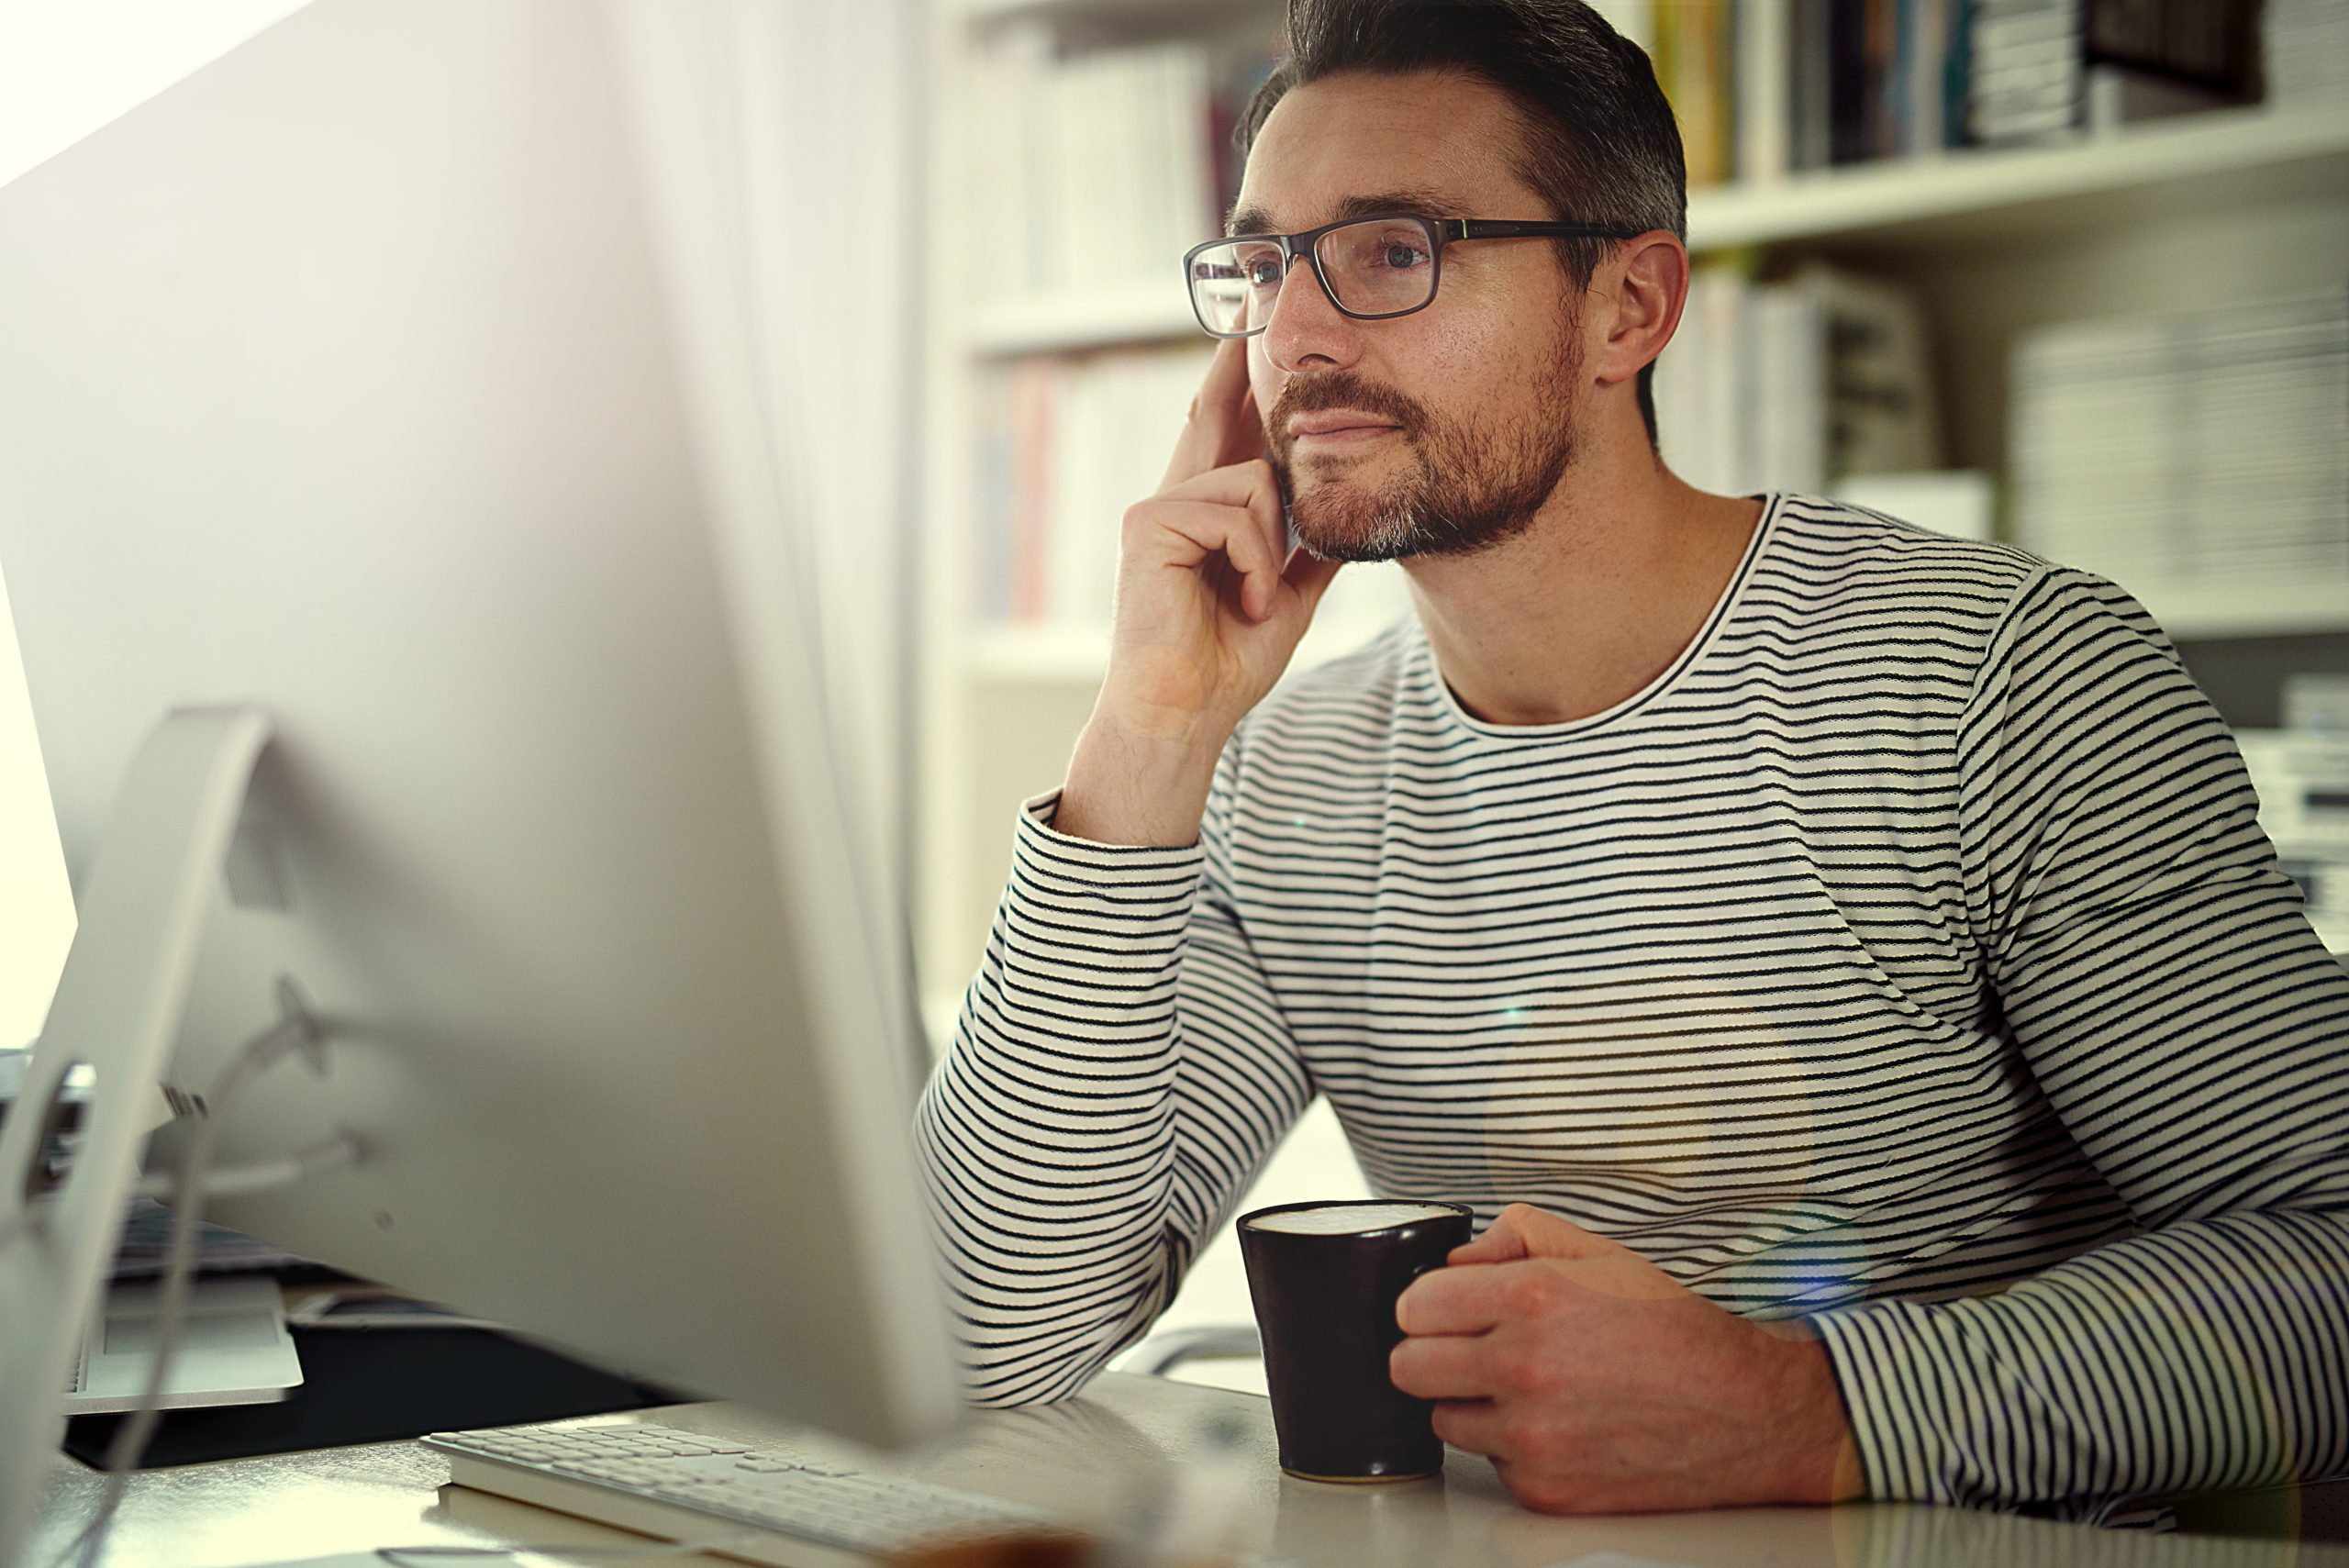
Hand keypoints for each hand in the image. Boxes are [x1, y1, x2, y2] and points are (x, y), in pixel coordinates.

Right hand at [1100, 335, 1342, 744]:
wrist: (1185, 713)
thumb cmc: (1226, 663)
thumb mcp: (1288, 593)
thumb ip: (1308, 548)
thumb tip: (1345, 508)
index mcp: (1203, 513)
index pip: (1221, 429)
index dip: (1235, 376)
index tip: (1247, 325)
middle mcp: (1172, 497)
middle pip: (1215, 412)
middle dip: (1235, 363)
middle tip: (1251, 303)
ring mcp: (1155, 505)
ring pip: (1256, 480)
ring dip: (1273, 551)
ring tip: (1257, 600)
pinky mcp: (1147, 524)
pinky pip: (1236, 512)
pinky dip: (1256, 564)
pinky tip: (1245, 601)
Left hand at [1389, 1202, 1865, 1513]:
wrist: (1745, 1412)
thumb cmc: (1673, 1330)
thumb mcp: (1599, 1251)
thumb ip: (1515, 1234)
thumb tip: (1457, 1259)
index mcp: (1532, 1299)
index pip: (1414, 1306)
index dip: (1430, 1304)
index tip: (1449, 1308)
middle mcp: (1526, 1369)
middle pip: (1408, 1367)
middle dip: (1433, 1352)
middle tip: (1473, 1348)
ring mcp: (1533, 1437)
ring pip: (1444, 1418)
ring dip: (1472, 1402)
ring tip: (1528, 1386)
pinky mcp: (1545, 1488)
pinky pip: (1490, 1462)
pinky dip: (1511, 1445)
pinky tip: (1557, 1423)